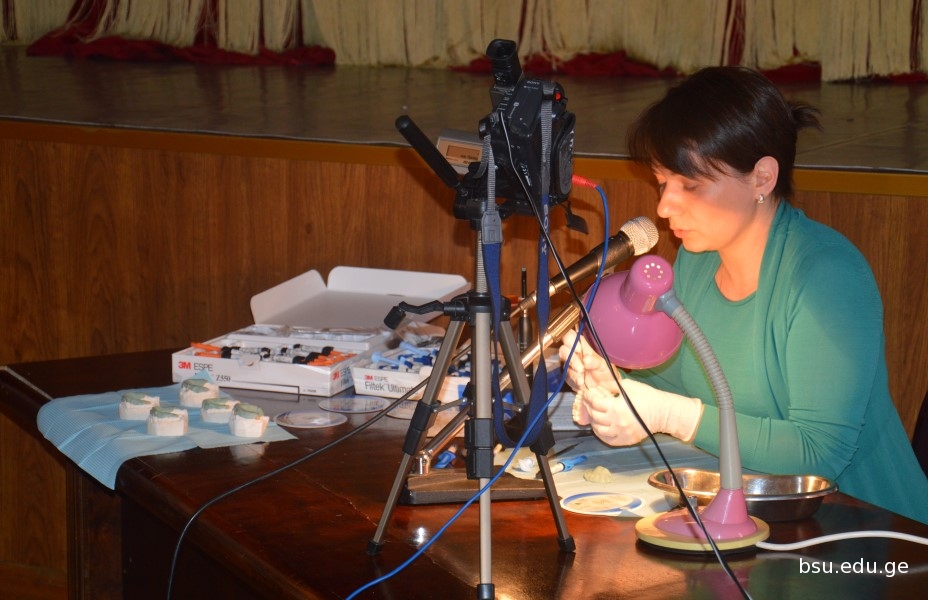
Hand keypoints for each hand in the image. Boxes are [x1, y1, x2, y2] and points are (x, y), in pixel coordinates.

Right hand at [558, 330, 619, 393]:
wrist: (607, 388)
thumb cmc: (606, 371)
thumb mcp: (604, 364)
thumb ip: (595, 361)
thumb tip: (586, 359)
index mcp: (583, 346)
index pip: (570, 336)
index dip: (570, 340)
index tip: (578, 349)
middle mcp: (574, 354)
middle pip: (564, 350)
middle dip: (571, 359)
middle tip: (581, 368)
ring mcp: (570, 366)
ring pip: (565, 365)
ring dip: (573, 372)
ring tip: (582, 379)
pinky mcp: (569, 378)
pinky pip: (568, 378)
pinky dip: (574, 381)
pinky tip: (581, 383)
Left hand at [572, 380, 703, 445]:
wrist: (663, 413)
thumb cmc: (647, 397)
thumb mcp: (628, 385)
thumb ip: (612, 386)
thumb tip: (599, 386)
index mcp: (617, 407)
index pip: (595, 403)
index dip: (588, 397)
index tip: (587, 393)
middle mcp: (617, 422)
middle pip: (594, 416)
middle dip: (589, 407)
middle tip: (589, 402)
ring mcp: (621, 433)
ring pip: (598, 430)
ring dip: (593, 422)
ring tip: (594, 415)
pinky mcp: (626, 440)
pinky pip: (608, 440)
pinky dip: (601, 434)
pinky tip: (600, 427)